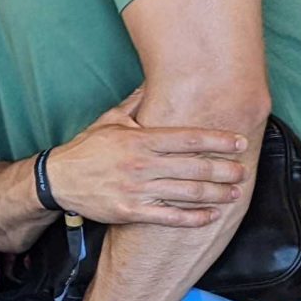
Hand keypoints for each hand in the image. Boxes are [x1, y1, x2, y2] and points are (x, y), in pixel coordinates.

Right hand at [47, 94, 248, 227]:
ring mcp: (137, 189)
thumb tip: (155, 82)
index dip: (218, 140)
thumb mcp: (109, 120)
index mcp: (140, 140)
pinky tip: (210, 215)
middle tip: (243, 170)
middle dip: (224, 169)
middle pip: (194, 167)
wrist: (57, 180)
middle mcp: (141, 164)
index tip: (240, 142)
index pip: (188, 138)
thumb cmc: (86, 149)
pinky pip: (169, 217)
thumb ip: (136, 103)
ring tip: (234, 192)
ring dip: (215, 193)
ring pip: (186, 193)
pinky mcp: (130, 211)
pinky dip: (193, 218)